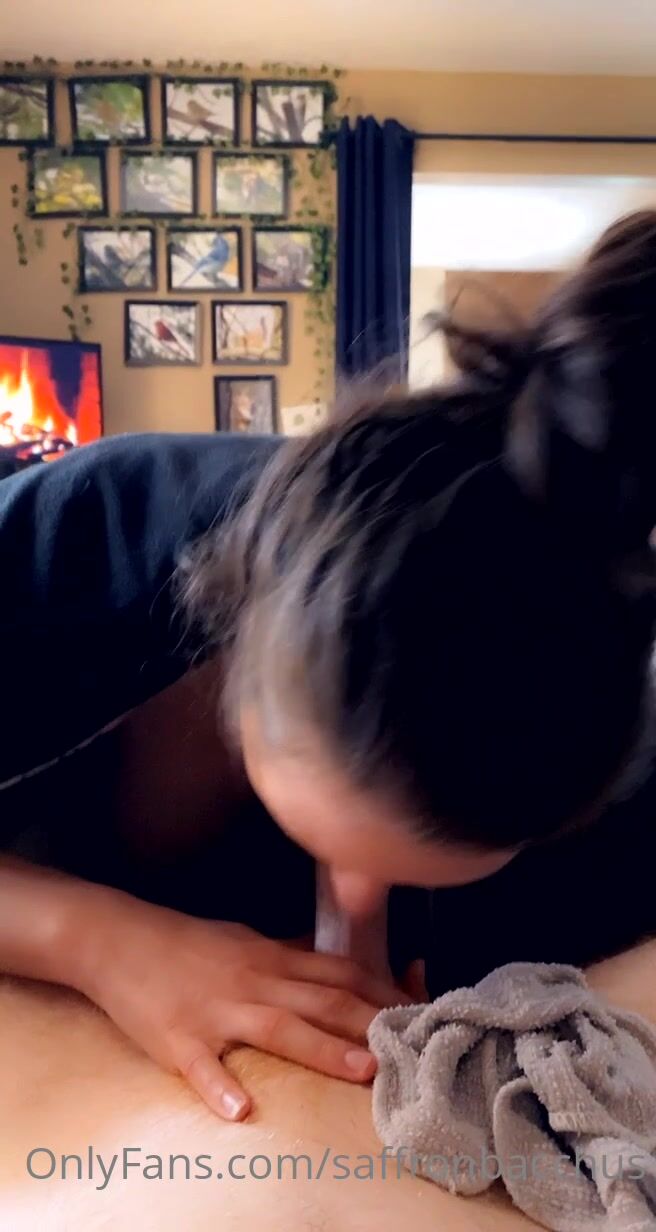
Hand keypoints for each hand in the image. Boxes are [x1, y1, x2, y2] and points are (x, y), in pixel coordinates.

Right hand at [73, 888, 407, 1121]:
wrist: (118, 938)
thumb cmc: (186, 942)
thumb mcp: (245, 938)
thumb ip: (288, 954)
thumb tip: (330, 961)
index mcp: (272, 958)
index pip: (339, 972)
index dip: (382, 989)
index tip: (418, 1008)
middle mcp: (255, 981)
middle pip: (323, 999)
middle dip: (371, 1022)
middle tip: (414, 1044)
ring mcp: (218, 1010)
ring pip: (279, 1027)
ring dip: (324, 1050)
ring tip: (363, 1071)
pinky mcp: (178, 1038)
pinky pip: (202, 1065)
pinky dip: (221, 1087)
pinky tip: (240, 1110)